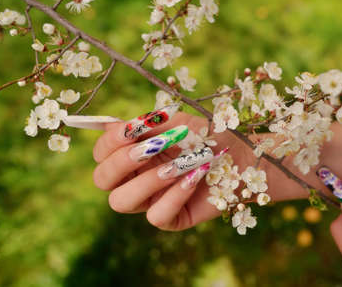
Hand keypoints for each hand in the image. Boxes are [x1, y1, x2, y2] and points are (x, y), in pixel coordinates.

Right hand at [92, 112, 255, 230]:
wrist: (240, 154)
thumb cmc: (205, 136)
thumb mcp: (175, 124)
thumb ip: (144, 126)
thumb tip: (110, 127)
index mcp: (132, 155)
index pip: (101, 154)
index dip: (109, 143)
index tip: (131, 130)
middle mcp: (136, 178)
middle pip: (102, 180)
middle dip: (121, 162)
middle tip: (149, 149)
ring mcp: (151, 200)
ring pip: (121, 201)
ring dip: (147, 180)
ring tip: (176, 165)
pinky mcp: (171, 218)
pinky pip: (156, 216)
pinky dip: (174, 195)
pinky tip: (193, 178)